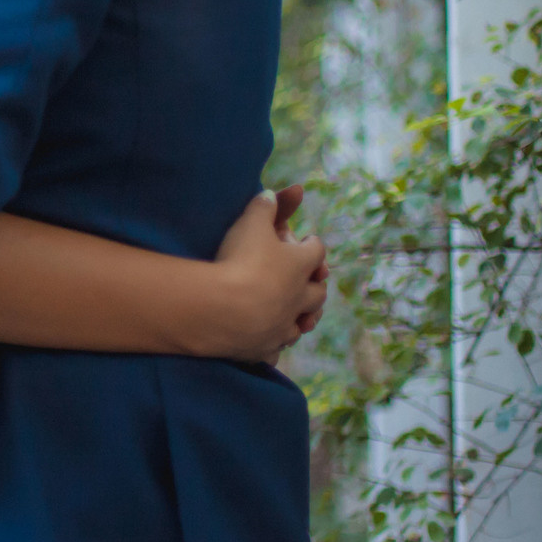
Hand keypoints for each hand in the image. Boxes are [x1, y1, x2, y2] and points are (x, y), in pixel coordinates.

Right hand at [205, 187, 328, 362]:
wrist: (224, 309)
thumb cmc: (241, 260)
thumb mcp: (250, 223)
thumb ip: (263, 206)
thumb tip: (273, 193)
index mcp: (299, 265)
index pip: (317, 251)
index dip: (314, 244)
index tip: (310, 241)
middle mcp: (299, 297)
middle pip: (318, 292)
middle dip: (316, 285)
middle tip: (310, 281)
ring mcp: (285, 325)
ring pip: (303, 323)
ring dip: (302, 318)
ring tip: (298, 315)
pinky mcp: (267, 346)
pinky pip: (278, 348)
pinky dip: (277, 343)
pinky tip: (272, 342)